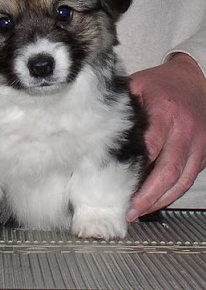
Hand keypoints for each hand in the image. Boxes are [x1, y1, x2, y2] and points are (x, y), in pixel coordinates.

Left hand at [127, 53, 205, 220]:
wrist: (195, 77)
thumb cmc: (162, 83)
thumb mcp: (137, 85)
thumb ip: (122, 107)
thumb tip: (95, 128)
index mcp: (166, 112)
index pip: (151, 146)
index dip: (135, 170)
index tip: (117, 185)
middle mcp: (186, 130)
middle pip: (169, 171)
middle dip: (149, 195)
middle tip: (129, 210)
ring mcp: (199, 143)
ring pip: (182, 180)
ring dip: (161, 200)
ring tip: (140, 211)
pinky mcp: (204, 152)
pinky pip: (190, 178)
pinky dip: (173, 192)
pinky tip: (157, 200)